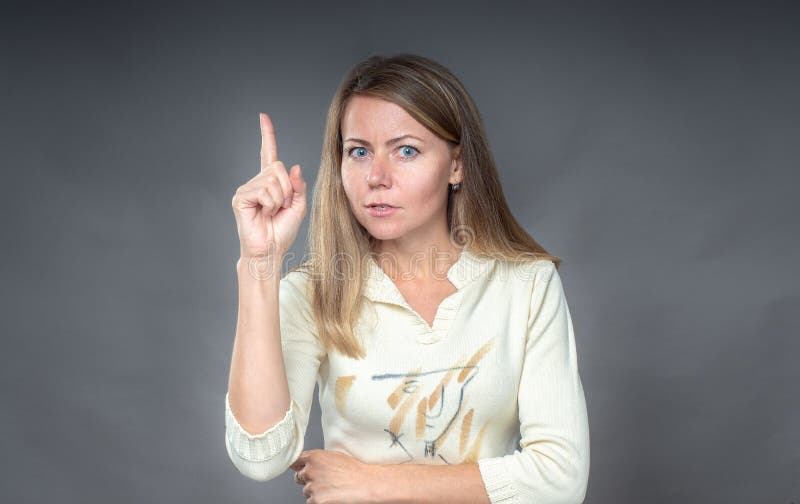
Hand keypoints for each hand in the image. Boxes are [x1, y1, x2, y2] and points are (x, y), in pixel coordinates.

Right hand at [231, 113, 307, 259]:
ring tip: (272, 212)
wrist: (271, 250)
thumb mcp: (299, 206)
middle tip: (282, 206)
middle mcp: (257, 182)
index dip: (267, 135)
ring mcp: (247, 189)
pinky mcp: (241, 197)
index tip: (263, 117)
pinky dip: (270, 203)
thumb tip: (293, 167)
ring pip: (272, 180)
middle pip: (277, 167)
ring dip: (279, 198)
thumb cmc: (282, 231)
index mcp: (270, 182)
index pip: (268, 153)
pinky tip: (263, 213)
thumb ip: (298, 186)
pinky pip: (263, 190)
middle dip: (287, 189)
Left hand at [289, 449, 380, 503]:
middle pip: (299, 477)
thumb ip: (316, 459)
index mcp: (315, 457)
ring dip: (315, 491)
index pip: (295, 461)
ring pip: (306, 491)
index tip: (301, 469)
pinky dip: (319, 501)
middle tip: (324, 481)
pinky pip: (311, 502)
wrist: (367, 484)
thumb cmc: (354, 470)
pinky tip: (332, 496)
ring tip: (332, 488)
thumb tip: (303, 462)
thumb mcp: (334, 456)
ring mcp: (313, 486)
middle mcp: (311, 471)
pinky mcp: (317, 500)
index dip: (299, 466)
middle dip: (308, 480)